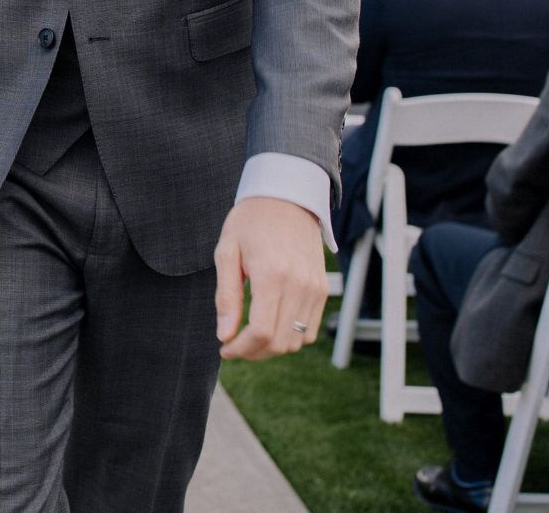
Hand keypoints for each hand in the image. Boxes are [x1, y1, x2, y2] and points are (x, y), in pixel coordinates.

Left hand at [214, 197, 325, 360]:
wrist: (287, 197)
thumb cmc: (251, 221)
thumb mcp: (227, 252)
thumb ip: (226, 296)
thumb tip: (225, 335)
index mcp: (272, 275)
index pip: (261, 332)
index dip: (241, 349)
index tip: (225, 348)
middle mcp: (299, 285)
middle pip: (280, 343)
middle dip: (253, 352)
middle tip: (234, 346)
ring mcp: (316, 289)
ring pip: (297, 341)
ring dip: (272, 348)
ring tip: (250, 337)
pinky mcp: (323, 289)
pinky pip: (310, 330)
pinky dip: (290, 336)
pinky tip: (271, 326)